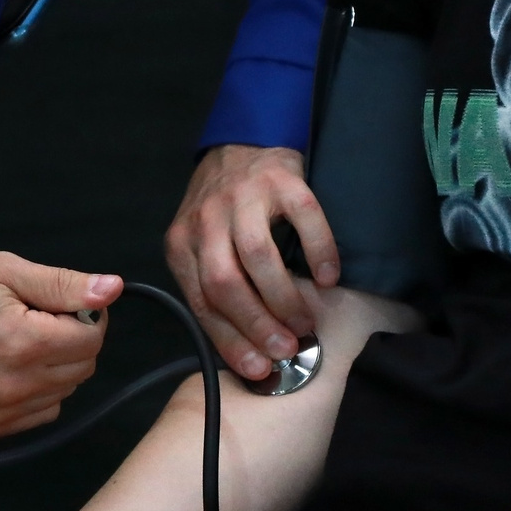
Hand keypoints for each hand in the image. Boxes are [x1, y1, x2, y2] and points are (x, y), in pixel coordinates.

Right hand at [0, 250, 121, 435]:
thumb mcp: (0, 268)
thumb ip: (61, 284)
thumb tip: (112, 289)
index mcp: (20, 341)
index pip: (92, 337)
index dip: (85, 313)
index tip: (58, 300)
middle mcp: (13, 385)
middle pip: (84, 366)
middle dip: (72, 338)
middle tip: (34, 316)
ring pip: (66, 390)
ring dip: (57, 364)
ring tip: (17, 338)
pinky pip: (42, 412)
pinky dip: (38, 389)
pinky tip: (10, 365)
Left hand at [165, 144, 338, 380]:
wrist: (242, 143)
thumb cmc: (224, 209)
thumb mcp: (202, 245)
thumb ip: (215, 287)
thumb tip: (249, 348)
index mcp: (182, 243)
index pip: (201, 301)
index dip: (230, 339)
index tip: (258, 368)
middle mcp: (206, 219)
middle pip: (225, 282)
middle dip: (256, 323)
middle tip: (286, 348)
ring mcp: (242, 197)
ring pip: (257, 256)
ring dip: (284, 298)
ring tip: (305, 323)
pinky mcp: (281, 179)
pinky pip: (304, 219)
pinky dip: (318, 252)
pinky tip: (328, 278)